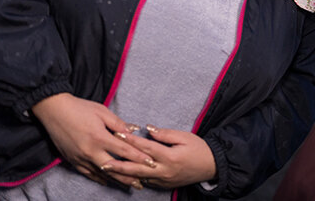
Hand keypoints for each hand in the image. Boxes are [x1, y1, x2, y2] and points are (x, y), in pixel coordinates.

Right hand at [31, 93, 155, 188]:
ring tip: (130, 185)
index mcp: (99, 137)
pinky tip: (109, 182)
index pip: (124, 150)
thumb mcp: (102, 111)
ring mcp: (80, 158)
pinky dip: (100, 179)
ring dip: (117, 180)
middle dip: (130, 175)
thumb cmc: (80, 108)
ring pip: (102, 174)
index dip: (139, 157)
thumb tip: (134, 131)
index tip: (152, 162)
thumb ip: (119, 124)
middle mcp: (90, 151)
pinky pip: (88, 174)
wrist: (54, 111)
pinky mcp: (73, 160)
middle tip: (144, 181)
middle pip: (114, 168)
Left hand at [100, 125, 216, 188]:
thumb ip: (165, 134)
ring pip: (138, 178)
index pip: (146, 147)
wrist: (211, 166)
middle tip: (103, 161)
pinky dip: (133, 178)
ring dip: (122, 173)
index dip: (132, 140)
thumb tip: (148, 129)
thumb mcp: (184, 137)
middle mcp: (164, 171)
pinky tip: (122, 175)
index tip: (118, 134)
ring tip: (107, 169)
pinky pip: (145, 182)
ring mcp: (163, 180)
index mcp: (170, 157)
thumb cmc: (198, 148)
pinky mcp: (163, 185)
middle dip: (119, 164)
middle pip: (137, 167)